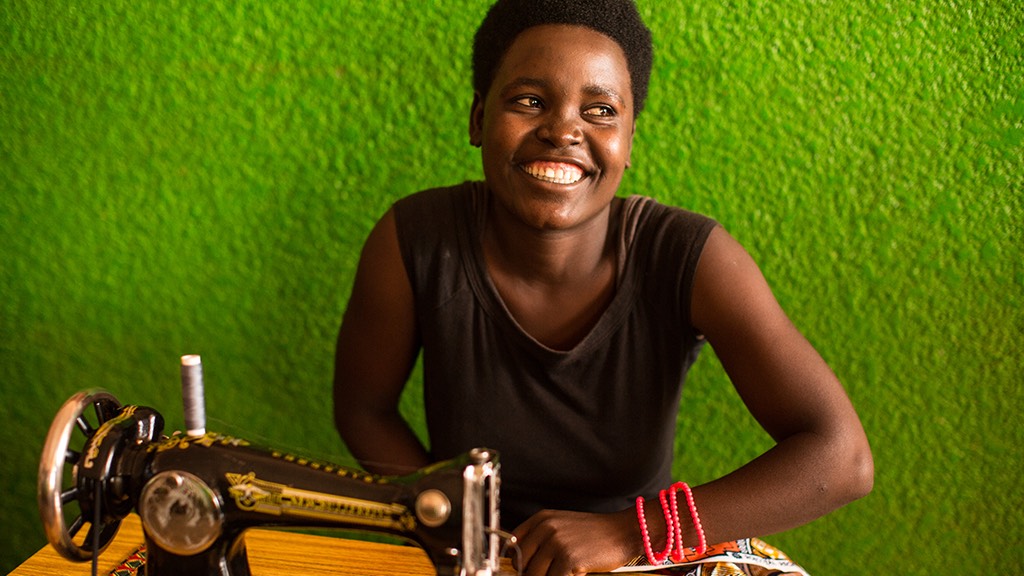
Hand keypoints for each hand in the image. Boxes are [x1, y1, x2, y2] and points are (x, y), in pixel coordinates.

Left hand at [511, 508, 639, 575]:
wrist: (624, 531)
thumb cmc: (596, 533)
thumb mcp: (563, 527)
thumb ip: (542, 539)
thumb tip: (523, 563)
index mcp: (542, 519)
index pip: (514, 543)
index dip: (517, 561)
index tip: (522, 570)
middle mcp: (546, 528)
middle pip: (522, 564)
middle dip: (532, 575)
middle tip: (551, 573)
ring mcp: (557, 543)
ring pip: (535, 575)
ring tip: (564, 572)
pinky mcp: (568, 559)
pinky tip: (575, 574)